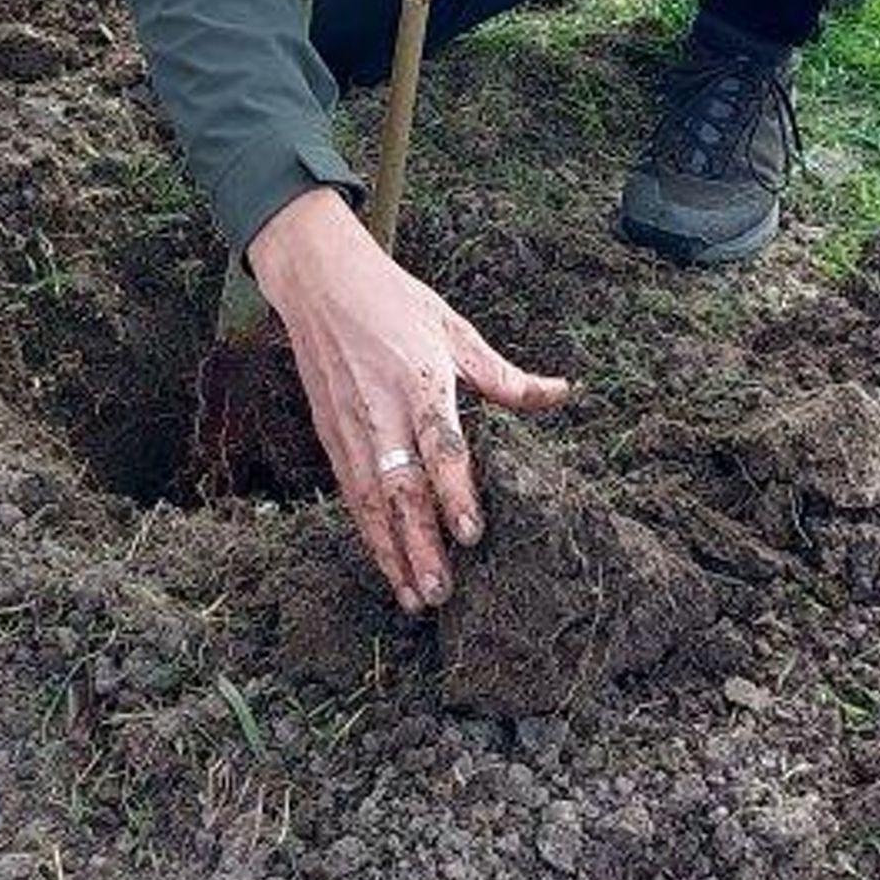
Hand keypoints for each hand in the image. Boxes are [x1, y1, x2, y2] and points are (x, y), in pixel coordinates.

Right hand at [247, 187, 570, 612]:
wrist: (319, 282)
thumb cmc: (394, 301)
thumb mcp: (454, 329)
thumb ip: (503, 375)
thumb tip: (560, 393)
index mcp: (419, 380)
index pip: (439, 446)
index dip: (454, 492)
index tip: (470, 533)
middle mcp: (381, 410)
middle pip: (401, 489)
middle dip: (419, 545)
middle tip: (441, 592)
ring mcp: (349, 426)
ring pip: (370, 502)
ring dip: (391, 553)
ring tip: (414, 597)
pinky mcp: (329, 434)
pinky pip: (350, 493)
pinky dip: (367, 533)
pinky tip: (386, 563)